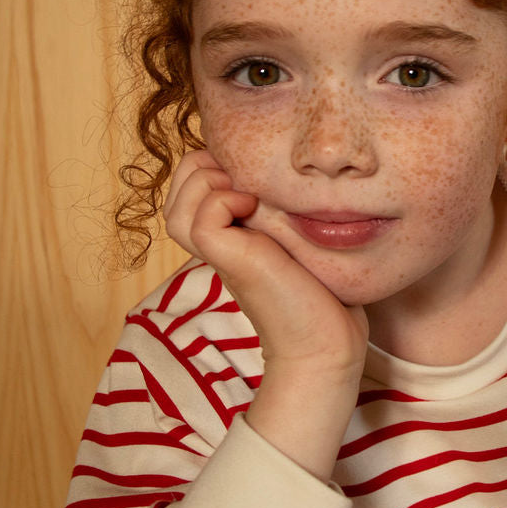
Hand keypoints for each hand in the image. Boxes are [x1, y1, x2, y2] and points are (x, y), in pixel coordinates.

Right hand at [163, 150, 367, 477]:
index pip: (192, 182)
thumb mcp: (301, 235)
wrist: (328, 345)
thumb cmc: (326, 294)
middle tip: (249, 179)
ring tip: (249, 192)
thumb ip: (285, 208)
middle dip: (206, 166)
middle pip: (178, 188)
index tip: (255, 170)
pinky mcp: (230, 261)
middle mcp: (219, 243)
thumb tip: (288, 168)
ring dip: (209, 182)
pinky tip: (254, 207)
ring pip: (177, 205)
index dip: (214, 163)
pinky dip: (222, 200)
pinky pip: (201, 219)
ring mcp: (221, 255)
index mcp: (231, 234)